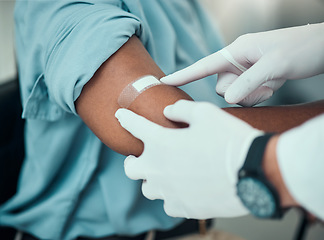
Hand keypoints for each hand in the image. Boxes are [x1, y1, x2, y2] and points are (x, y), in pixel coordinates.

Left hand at [115, 100, 262, 218]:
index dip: (125, 118)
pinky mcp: (184, 207)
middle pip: (130, 168)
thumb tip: (168, 112)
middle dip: (131, 160)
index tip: (120, 116)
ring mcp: (170, 191)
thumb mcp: (205, 113)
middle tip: (137, 156)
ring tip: (161, 174)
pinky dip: (170, 195)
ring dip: (151, 179)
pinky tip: (180, 190)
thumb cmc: (229, 138)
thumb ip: (181, 110)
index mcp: (161, 143)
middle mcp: (159, 169)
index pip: (134, 127)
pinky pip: (168, 204)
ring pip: (148, 189)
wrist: (252, 171)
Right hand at [161, 23, 323, 105]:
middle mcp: (237, 62)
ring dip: (251, 94)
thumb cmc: (300, 48)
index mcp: (236, 51)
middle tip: (263, 81)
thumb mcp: (274, 65)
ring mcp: (245, 72)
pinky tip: (272, 85)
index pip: (204, 65)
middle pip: (221, 87)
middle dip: (239, 90)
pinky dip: (258, 95)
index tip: (163, 81)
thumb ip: (247, 82)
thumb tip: (226, 98)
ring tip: (271, 82)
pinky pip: (245, 97)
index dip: (183, 75)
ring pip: (233, 95)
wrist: (321, 49)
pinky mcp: (253, 80)